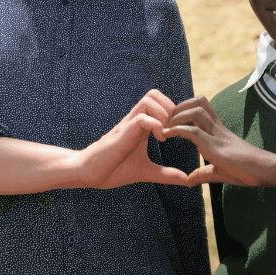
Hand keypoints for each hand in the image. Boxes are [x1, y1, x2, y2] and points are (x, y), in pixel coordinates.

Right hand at [73, 89, 187, 188]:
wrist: (89, 174)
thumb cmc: (114, 169)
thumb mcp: (145, 172)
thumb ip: (165, 174)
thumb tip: (186, 180)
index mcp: (141, 126)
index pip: (159, 102)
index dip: (174, 112)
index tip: (180, 131)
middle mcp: (135, 120)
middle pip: (154, 94)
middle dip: (171, 108)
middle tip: (175, 129)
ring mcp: (128, 125)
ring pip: (149, 99)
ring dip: (164, 114)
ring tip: (167, 134)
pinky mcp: (122, 134)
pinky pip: (142, 118)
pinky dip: (156, 126)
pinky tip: (160, 140)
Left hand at [163, 96, 275, 188]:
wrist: (264, 171)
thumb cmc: (247, 171)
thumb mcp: (220, 172)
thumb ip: (203, 174)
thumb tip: (187, 181)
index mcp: (219, 131)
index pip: (203, 108)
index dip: (187, 107)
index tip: (173, 118)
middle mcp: (217, 128)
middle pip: (199, 102)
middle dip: (180, 105)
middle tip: (167, 118)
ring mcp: (216, 135)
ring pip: (196, 111)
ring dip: (177, 115)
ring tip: (166, 125)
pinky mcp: (215, 146)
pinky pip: (193, 131)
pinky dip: (177, 130)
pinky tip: (167, 134)